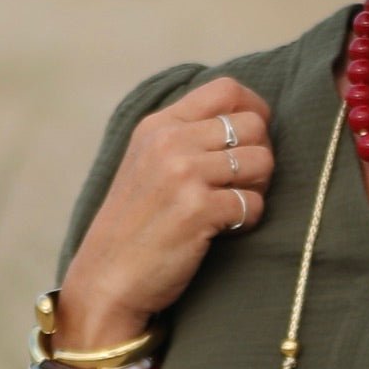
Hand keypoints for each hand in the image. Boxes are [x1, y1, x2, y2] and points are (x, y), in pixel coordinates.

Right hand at [56, 77, 273, 347]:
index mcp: (158, 125)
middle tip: (243, 184)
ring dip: (258, 189)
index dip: (255, 110)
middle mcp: (169, 141)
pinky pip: (254, 203)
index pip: (227, 89)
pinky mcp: (197, 209)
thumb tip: (251, 120)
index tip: (254, 140)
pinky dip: (249, 220)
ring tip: (234, 207)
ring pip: (262, 161)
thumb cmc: (137, 226)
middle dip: (262, 155)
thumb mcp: (149, 164)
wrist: (105, 279)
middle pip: (254, 125)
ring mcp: (183, 174)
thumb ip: (187, 137)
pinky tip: (226, 230)